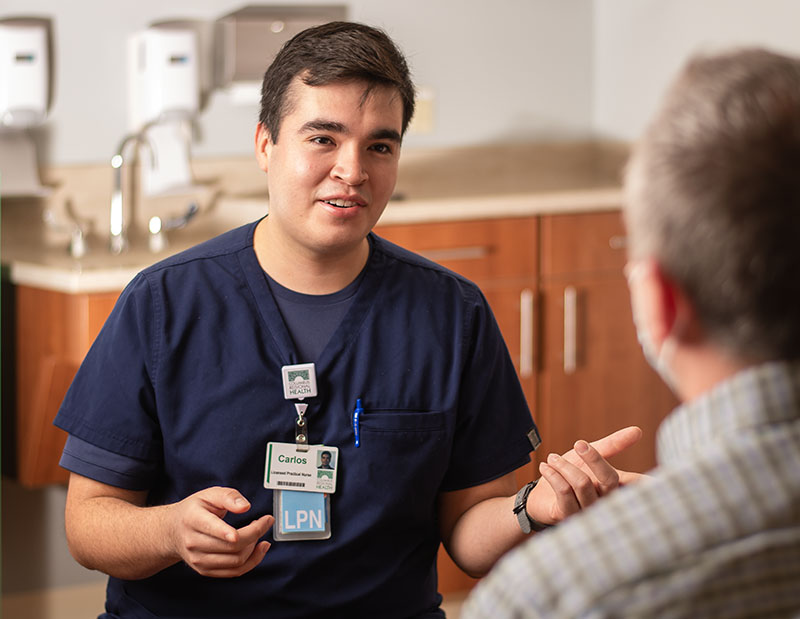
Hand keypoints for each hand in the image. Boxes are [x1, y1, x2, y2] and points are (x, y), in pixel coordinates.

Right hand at [168, 486, 273, 577]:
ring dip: (254, 547)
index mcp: (193, 519)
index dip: (229, 531)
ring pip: (235, 561)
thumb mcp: (209, 494)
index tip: (251, 526)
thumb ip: (228, 497)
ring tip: (258, 533)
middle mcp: (193, 542)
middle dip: (255, 533)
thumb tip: (245, 506)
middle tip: (265, 521)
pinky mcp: (205, 570)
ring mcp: (198, 559)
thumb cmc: (195, 510)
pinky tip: (258, 548)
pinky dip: (251, 561)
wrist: (173, 531)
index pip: (212, 528)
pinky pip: (234, 572)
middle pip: (231, 546)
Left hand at [527, 426, 644, 524]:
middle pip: (609, 479)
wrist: (540, 494)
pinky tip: (545, 467)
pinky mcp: (568, 516)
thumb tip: (637, 431)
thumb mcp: (589, 455)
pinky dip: (553, 474)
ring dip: (564, 465)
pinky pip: (564, 491)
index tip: (654, 478)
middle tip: (579, 445)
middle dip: (594, 458)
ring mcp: (588, 511)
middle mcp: (605, 501)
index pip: (636, 484)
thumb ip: (612, 445)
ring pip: (582, 483)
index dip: (647, 482)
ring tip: (553, 458)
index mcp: (614, 486)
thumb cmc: (570, 473)